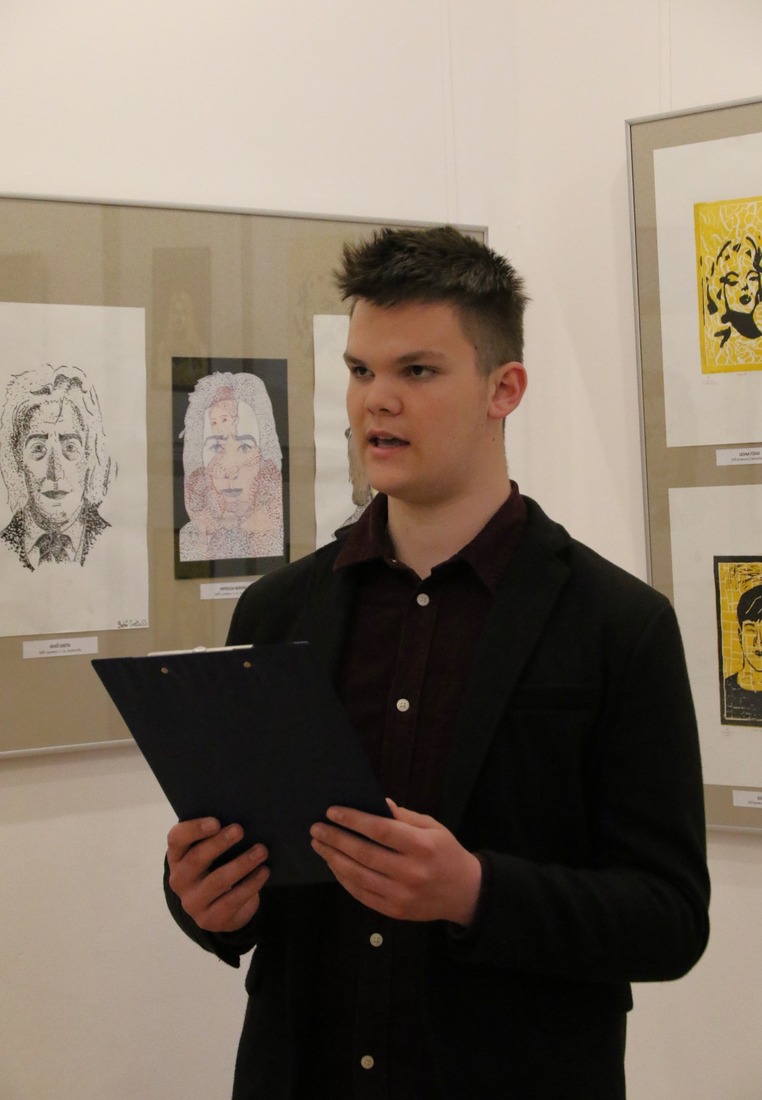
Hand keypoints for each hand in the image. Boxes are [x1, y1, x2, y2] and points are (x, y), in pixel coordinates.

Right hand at [166, 818, 269, 932]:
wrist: (218, 910)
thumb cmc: (216, 868)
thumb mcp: (210, 853)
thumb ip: (216, 837)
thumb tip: (242, 816)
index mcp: (177, 857)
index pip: (176, 839)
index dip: (194, 829)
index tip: (216, 821)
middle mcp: (179, 880)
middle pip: (196, 859)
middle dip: (219, 843)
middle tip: (240, 829)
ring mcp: (192, 902)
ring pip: (217, 881)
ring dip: (242, 863)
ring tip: (261, 851)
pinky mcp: (209, 919)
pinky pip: (232, 900)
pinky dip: (251, 884)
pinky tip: (264, 872)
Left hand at [309, 799, 481, 925]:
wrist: (465, 893)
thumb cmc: (446, 853)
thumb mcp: (433, 828)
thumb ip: (404, 817)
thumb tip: (376, 804)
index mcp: (421, 846)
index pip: (379, 830)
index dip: (353, 820)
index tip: (332, 812)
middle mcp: (410, 872)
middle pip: (363, 853)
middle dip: (335, 839)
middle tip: (316, 828)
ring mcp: (401, 895)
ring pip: (358, 875)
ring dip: (334, 859)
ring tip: (320, 846)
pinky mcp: (394, 911)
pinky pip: (362, 894)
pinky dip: (344, 879)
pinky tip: (335, 865)